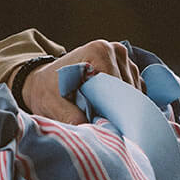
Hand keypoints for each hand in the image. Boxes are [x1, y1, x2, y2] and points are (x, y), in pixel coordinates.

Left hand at [17, 40, 142, 124]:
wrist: (44, 82)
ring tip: (100, 115)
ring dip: (121, 108)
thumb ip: (68, 115)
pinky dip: (124, 105)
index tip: (102, 124)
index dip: (111, 108)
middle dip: (116, 109)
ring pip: (134, 92)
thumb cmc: (47, 90)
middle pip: (128, 89)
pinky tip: (109, 111)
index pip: (117, 86)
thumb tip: (88, 128)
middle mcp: (116, 50)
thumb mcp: (51, 103)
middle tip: (99, 123)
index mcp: (99, 51)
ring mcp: (124, 60)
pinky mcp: (128, 71)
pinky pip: (135, 92)